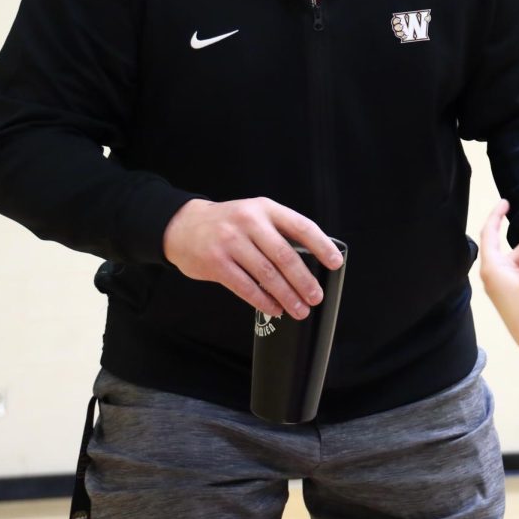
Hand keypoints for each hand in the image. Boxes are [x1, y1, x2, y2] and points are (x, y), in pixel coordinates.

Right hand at [163, 197, 343, 318]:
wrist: (183, 225)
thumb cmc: (228, 224)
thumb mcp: (254, 215)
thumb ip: (278, 231)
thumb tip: (311, 262)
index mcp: (265, 209)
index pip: (301, 226)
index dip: (321, 245)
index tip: (335, 262)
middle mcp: (249, 221)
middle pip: (285, 255)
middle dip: (304, 280)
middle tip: (316, 297)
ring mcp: (230, 241)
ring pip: (266, 274)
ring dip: (287, 295)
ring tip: (300, 309)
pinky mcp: (216, 262)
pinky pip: (245, 286)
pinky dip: (263, 301)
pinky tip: (275, 309)